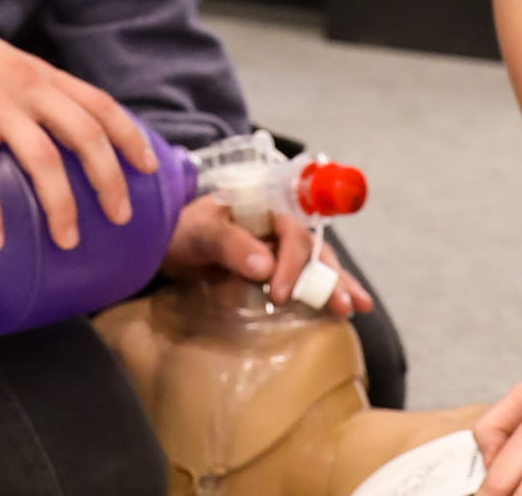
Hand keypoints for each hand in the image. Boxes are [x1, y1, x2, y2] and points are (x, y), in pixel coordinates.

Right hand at [0, 34, 158, 252]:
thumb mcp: (21, 71)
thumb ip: (46, 99)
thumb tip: (74, 145)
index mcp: (49, 79)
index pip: (102, 105)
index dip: (130, 137)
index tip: (149, 169)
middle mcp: (31, 91)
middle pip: (84, 134)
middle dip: (108, 178)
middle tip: (120, 216)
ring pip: (42, 158)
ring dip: (59, 203)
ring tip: (67, 241)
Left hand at [160, 202, 373, 317]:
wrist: (166, 246)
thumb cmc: (182, 231)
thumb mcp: (201, 232)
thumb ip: (230, 244)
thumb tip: (264, 267)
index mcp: (266, 209)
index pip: (292, 233)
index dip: (292, 262)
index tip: (281, 291)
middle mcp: (278, 229)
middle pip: (313, 250)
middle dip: (330, 277)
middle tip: (342, 305)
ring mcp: (278, 252)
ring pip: (315, 266)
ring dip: (335, 286)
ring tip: (356, 308)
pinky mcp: (273, 274)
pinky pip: (302, 281)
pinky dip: (321, 294)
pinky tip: (339, 311)